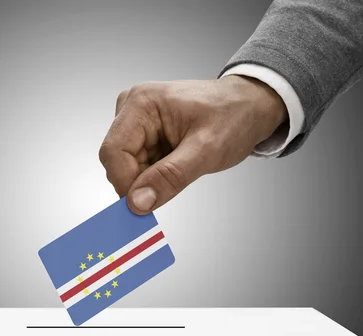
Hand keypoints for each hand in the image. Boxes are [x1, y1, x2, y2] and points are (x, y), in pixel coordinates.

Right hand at [98, 76, 287, 213]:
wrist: (250, 106)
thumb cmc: (234, 116)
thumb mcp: (206, 150)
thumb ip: (170, 177)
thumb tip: (137, 202)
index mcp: (142, 103)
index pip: (113, 152)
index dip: (125, 183)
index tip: (144, 205)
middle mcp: (132, 108)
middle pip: (117, 161)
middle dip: (140, 182)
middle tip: (173, 186)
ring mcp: (136, 121)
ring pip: (126, 167)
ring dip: (150, 179)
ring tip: (182, 167)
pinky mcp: (143, 133)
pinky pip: (137, 165)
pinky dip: (154, 175)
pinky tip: (177, 166)